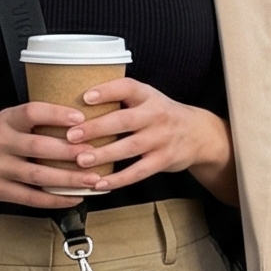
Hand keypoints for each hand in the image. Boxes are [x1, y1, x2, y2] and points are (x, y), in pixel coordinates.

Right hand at [0, 103, 113, 208]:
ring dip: (68, 179)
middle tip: (95, 153)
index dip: (55, 114)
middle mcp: (0, 143)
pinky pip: (31, 197)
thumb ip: (33, 121)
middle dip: (69, 152)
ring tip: (93, 179)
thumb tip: (77, 121)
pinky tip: (74, 197)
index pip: (31, 113)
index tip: (79, 117)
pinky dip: (55, 199)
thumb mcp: (5, 120)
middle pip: (38, 147)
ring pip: (38, 176)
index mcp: (4, 121)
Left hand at [67, 78, 234, 201]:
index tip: (85, 97)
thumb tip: (76, 102)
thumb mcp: (147, 99)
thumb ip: (121, 99)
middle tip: (71, 135)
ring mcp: (161, 138)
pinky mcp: (163, 160)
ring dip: (103, 155)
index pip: (127, 88)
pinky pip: (138, 172)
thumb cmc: (162, 115)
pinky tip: (99, 183)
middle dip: (96, 128)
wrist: (199, 133)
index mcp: (148, 96)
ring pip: (129, 147)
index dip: (106, 91)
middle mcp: (156, 115)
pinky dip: (118, 179)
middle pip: (124, 120)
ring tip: (80, 160)